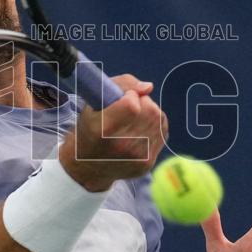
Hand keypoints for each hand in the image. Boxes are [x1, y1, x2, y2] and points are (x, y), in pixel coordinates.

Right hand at [59, 74, 168, 191]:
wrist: (88, 167)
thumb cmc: (90, 129)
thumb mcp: (93, 103)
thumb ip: (120, 84)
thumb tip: (148, 87)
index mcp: (103, 129)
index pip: (131, 104)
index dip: (130, 95)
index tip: (123, 98)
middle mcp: (121, 145)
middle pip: (149, 110)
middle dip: (142, 102)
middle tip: (130, 107)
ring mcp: (136, 156)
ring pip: (159, 119)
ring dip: (150, 113)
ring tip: (134, 118)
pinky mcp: (147, 163)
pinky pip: (163, 132)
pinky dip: (154, 125)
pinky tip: (140, 129)